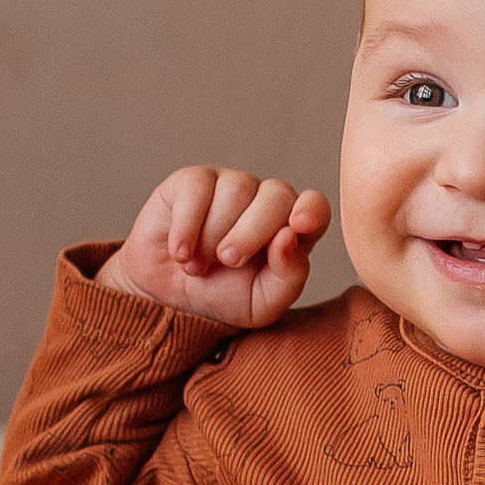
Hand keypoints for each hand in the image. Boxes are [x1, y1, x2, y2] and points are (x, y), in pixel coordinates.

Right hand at [102, 169, 331, 326]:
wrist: (169, 300)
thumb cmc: (223, 297)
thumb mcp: (262, 303)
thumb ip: (288, 276)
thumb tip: (289, 238)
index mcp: (291, 228)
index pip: (315, 206)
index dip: (311, 210)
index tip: (299, 226)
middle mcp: (265, 201)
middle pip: (277, 195)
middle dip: (252, 233)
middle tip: (228, 262)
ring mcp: (229, 185)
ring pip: (236, 192)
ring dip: (214, 237)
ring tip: (198, 267)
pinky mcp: (191, 182)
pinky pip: (197, 190)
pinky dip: (187, 227)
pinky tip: (180, 252)